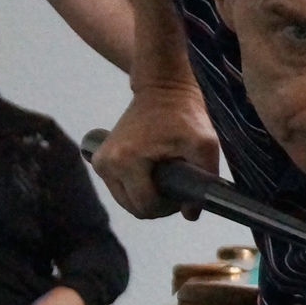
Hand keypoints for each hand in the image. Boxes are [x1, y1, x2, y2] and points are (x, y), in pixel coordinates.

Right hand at [94, 87, 218, 218]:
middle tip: (178, 183)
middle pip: (135, 207)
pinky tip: (153, 172)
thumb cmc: (184, 114)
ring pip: (127, 201)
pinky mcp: (100, 160)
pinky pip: (121, 189)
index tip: (184, 190)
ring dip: (148, 196)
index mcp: (125, 161)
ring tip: (167, 175)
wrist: (161, 90)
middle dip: (159, 203)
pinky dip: (138, 187)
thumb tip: (191, 214)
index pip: (147, 206)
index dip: (170, 206)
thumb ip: (205, 179)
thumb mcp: (205, 144)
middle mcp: (106, 164)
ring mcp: (100, 163)